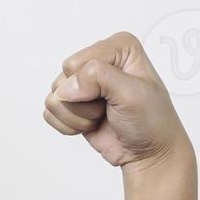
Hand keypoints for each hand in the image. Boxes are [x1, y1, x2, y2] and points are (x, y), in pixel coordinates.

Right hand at [43, 31, 191, 171]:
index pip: (77, 63)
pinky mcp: (71, 104)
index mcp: (118, 47)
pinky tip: (91, 125)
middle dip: (84, 102)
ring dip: (77, 117)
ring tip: (101, 117)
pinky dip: (69, 126)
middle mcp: (98, 61)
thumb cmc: (150, 121)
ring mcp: (82, 83)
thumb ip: (98, 78)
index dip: (91, 85)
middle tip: (109, 108)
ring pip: (54, 98)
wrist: (148, 152)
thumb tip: (65, 88)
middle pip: (63, 80)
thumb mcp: (132, 93)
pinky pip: (49, 113)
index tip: (117, 96)